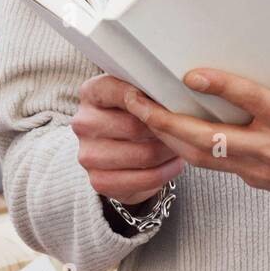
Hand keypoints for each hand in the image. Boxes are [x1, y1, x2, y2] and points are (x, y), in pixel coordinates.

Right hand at [71, 73, 186, 205]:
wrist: (123, 154)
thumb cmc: (136, 115)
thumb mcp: (138, 94)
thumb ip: (147, 89)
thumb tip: (172, 92)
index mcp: (90, 93)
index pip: (116, 89)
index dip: (144, 95)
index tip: (166, 97)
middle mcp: (83, 123)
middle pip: (135, 126)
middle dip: (165, 128)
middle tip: (185, 127)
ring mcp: (88, 155)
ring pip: (144, 154)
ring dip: (169, 151)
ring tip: (181, 144)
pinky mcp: (99, 181)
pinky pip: (144, 178)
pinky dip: (166, 172)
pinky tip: (174, 163)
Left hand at [123, 71, 269, 216]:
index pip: (250, 101)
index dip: (219, 86)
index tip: (191, 73)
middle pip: (206, 140)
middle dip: (165, 119)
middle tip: (136, 100)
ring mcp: (262, 170)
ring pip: (203, 158)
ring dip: (168, 135)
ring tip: (141, 114)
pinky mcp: (260, 181)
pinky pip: (218, 165)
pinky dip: (191, 148)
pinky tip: (174, 132)